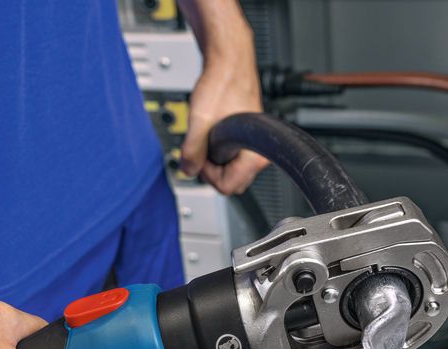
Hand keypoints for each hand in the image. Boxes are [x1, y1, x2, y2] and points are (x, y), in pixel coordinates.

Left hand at [179, 15, 268, 194]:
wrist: (229, 62)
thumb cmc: (223, 84)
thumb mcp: (199, 120)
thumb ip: (192, 150)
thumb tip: (187, 170)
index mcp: (255, 155)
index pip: (228, 187)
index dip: (207, 174)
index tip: (199, 156)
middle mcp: (260, 154)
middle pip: (231, 182)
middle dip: (211, 169)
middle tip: (202, 145)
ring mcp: (255, 148)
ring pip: (230, 170)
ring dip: (213, 158)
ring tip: (208, 134)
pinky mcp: (248, 142)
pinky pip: (231, 158)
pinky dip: (217, 150)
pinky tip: (213, 132)